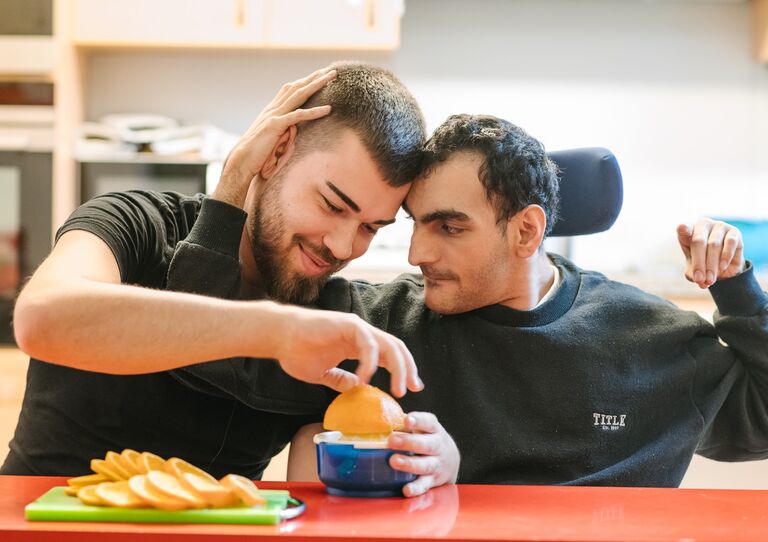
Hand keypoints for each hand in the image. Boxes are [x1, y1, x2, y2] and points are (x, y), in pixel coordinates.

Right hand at [214, 67, 336, 207]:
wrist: (240, 161)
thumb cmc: (255, 153)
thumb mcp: (270, 137)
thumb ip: (280, 130)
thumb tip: (292, 130)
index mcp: (272, 110)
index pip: (290, 90)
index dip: (305, 81)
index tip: (320, 74)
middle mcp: (273, 108)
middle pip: (297, 87)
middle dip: (315, 77)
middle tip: (331, 70)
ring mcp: (274, 115)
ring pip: (299, 95)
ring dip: (317, 85)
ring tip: (332, 78)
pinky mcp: (276, 126)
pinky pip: (298, 116)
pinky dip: (314, 112)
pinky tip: (328, 109)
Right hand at [274, 306, 422, 396]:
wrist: (278, 336)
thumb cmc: (296, 351)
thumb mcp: (323, 373)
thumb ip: (340, 380)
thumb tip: (355, 387)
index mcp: (359, 344)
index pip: (389, 355)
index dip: (403, 370)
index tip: (410, 389)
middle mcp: (362, 334)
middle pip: (396, 348)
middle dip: (409, 368)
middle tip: (414, 389)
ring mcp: (356, 327)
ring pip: (388, 345)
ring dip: (398, 368)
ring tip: (399, 390)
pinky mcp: (348, 324)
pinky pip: (368, 344)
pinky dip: (371, 362)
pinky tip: (365, 378)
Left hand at [387, 412, 459, 497]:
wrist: (450, 461)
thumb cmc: (427, 440)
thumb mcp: (422, 429)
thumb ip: (405, 425)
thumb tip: (380, 421)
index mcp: (434, 430)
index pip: (428, 422)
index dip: (418, 421)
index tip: (407, 420)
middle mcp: (438, 446)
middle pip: (427, 444)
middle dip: (409, 442)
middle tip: (391, 441)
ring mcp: (437, 464)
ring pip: (426, 465)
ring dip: (409, 464)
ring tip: (394, 461)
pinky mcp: (433, 481)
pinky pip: (425, 485)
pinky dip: (416, 488)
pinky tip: (406, 490)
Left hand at [677, 218, 744, 288]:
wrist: (724, 266)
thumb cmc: (703, 263)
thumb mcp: (694, 270)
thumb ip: (693, 274)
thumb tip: (701, 281)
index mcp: (688, 232)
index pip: (683, 229)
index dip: (683, 229)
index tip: (682, 228)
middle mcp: (703, 225)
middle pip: (699, 242)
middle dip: (699, 263)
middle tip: (700, 280)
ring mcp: (719, 226)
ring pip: (714, 244)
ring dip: (712, 265)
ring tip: (710, 280)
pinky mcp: (734, 232)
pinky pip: (730, 242)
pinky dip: (726, 256)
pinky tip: (722, 266)